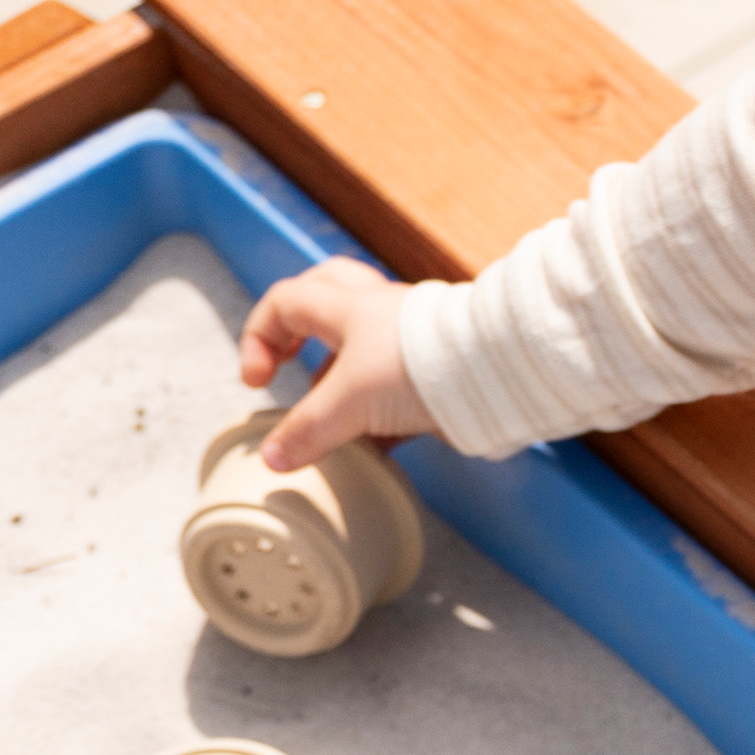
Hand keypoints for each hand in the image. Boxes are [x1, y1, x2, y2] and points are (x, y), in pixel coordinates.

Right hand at [238, 256, 433, 469]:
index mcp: (349, 307)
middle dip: (297, 329)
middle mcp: (380, 315)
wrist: (496, 376)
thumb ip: (309, 429)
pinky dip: (378, 418)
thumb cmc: (421, 367)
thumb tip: (275, 457)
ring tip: (329, 425)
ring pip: (362, 351)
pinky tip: (373, 450)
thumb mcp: (350, 402)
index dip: (259, 337)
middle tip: (285, 363)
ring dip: (339, 383)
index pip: (286, 303)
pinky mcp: (438, 373)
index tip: (257, 381)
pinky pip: (397, 391)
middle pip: (326, 296)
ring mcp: (410, 342)